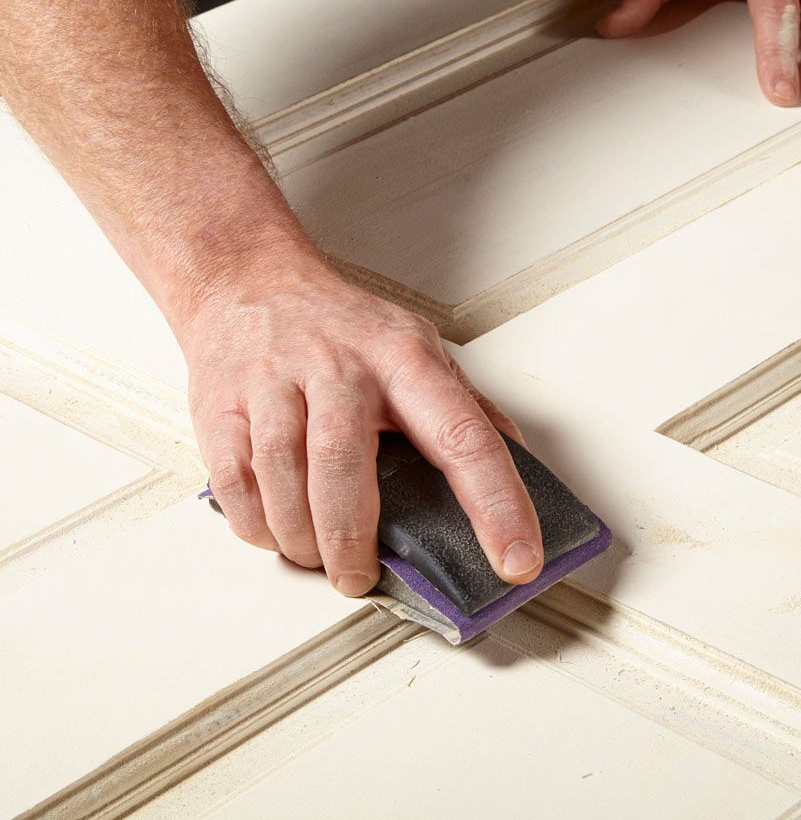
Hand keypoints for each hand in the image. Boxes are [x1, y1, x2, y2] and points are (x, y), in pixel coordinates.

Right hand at [181, 251, 543, 596]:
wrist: (251, 280)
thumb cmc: (342, 324)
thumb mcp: (418, 347)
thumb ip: (467, 406)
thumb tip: (522, 463)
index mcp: (405, 358)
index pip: (464, 437)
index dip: (496, 504)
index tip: (518, 559)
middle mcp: (340, 368)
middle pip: (346, 467)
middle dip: (354, 540)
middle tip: (362, 577)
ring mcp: (276, 384)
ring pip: (285, 480)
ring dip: (304, 539)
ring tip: (321, 557)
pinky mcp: (221, 406)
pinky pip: (236, 483)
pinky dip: (258, 525)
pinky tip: (278, 531)